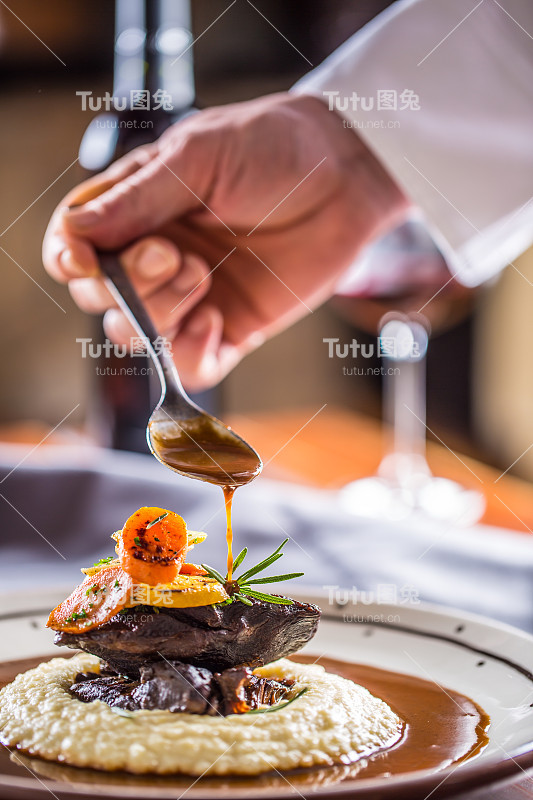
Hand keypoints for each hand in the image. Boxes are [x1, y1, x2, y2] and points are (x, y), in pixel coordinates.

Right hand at [43, 92, 407, 389]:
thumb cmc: (271, 149)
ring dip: (161, 313)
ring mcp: (190, 296)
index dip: (69, 260)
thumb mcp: (197, 158)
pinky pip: (190, 364)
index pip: (74, 245)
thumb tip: (76, 233)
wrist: (343, 178)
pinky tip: (217, 322)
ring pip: (137, 335)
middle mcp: (153, 257)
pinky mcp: (230, 327)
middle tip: (173, 254)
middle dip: (127, 286)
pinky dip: (192, 354)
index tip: (87, 262)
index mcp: (133, 207)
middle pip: (99, 298)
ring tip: (203, 274)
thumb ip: (136, 200)